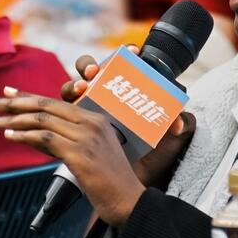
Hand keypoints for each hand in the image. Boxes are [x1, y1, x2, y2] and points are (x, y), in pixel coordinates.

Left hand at [0, 86, 144, 226]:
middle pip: (45, 105)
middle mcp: (91, 122)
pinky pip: (46, 139)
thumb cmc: (108, 182)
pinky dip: (24, 136)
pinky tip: (9, 136)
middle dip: (13, 103)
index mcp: (95, 118)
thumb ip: (62, 141)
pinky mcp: (80, 153)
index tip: (7, 92)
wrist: (129, 202)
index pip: (55, 101)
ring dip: (12, 119)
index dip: (28, 96)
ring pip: (42, 120)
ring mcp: (86, 136)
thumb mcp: (87, 154)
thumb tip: (29, 135)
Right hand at [62, 51, 195, 187]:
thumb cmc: (148, 156)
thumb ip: (178, 124)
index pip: (122, 65)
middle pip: (90, 71)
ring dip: (73, 85)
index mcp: (124, 91)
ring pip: (72, 90)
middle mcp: (102, 96)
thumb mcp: (167, 138)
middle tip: (95, 73)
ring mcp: (86, 111)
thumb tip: (178, 123)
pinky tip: (69, 108)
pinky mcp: (73, 129)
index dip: (126, 54)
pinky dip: (58, 110)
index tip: (133, 52)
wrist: (132, 184)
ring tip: (80, 89)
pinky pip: (59, 116)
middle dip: (90, 67)